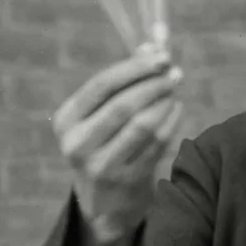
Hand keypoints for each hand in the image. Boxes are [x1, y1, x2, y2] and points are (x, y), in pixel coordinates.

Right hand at [51, 47, 184, 245]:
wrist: (105, 203)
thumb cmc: (106, 142)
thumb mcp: (102, 114)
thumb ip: (125, 78)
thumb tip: (154, 42)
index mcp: (67, 120)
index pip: (101, 85)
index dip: (134, 67)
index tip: (162, 56)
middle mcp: (77, 144)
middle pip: (124, 104)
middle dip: (155, 84)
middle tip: (176, 73)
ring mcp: (101, 166)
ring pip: (143, 125)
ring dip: (166, 102)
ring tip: (175, 89)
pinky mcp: (126, 181)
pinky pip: (158, 144)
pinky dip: (172, 122)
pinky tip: (178, 109)